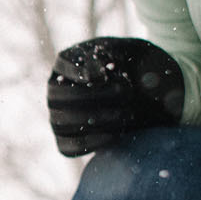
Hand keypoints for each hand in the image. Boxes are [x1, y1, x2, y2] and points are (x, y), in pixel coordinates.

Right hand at [47, 37, 182, 156]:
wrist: (145, 93)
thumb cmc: (133, 67)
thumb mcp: (125, 52)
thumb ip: (109, 57)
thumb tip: (93, 77)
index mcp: (66, 63)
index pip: (63, 64)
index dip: (79, 72)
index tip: (104, 76)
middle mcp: (56, 90)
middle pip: (57, 95)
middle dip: (93, 96)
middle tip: (125, 91)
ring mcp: (58, 116)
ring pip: (62, 121)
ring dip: (96, 118)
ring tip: (127, 114)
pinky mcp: (66, 140)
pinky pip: (70, 146)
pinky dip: (91, 142)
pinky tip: (116, 134)